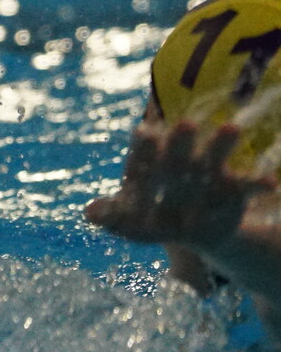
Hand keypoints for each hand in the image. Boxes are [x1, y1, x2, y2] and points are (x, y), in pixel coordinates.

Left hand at [85, 118, 269, 247]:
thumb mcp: (128, 219)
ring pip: (212, 158)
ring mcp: (204, 173)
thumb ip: (112, 214)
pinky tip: (271, 183)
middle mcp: (176, 163)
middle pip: (176, 153)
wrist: (187, 228)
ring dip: (221, 145)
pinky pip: (244, 186)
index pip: (141, 154)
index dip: (143, 146)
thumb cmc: (148, 217)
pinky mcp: (230, 190)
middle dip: (180, 141)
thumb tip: (90, 213)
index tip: (143, 131)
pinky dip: (257, 184)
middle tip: (187, 123)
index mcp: (145, 167)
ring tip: (232, 128)